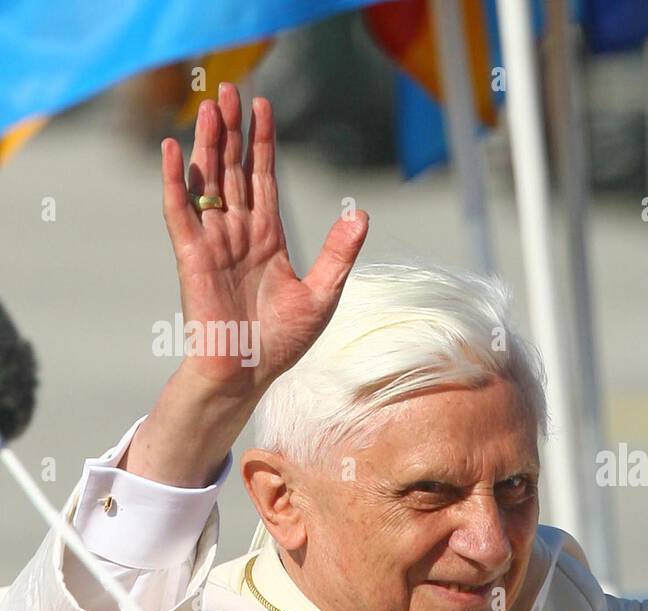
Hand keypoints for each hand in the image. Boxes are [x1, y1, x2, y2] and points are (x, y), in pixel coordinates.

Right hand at [162, 82, 368, 396]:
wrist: (250, 372)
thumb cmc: (283, 340)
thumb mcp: (324, 293)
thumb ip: (339, 252)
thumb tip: (360, 214)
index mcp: (267, 237)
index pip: (263, 178)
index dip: (262, 143)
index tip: (263, 107)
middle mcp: (238, 232)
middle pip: (232, 169)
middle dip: (231, 131)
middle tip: (230, 89)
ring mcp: (213, 240)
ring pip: (208, 180)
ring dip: (206, 143)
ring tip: (208, 106)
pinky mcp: (192, 255)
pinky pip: (179, 211)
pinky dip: (174, 180)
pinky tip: (173, 149)